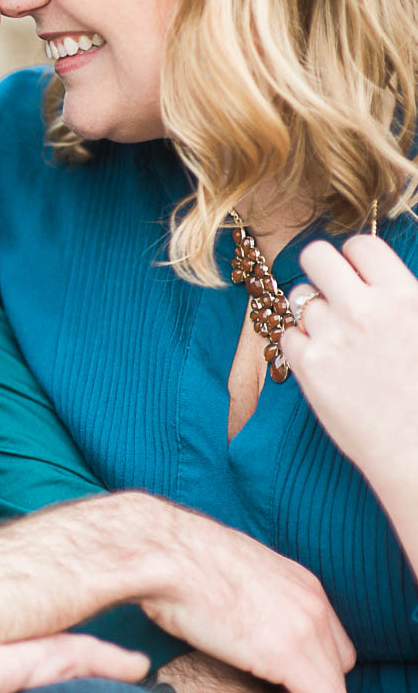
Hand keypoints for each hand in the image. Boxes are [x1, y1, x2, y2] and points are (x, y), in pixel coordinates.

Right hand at [130, 498, 355, 692]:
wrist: (163, 553)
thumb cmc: (177, 560)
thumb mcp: (230, 572)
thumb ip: (249, 594)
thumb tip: (234, 611)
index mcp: (299, 581)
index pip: (330, 636)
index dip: (313, 664)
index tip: (286, 681)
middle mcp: (313, 602)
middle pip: (339, 663)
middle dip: (316, 685)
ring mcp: (305, 628)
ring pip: (336, 687)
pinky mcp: (287, 655)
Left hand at [279, 235, 417, 478]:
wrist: (416, 448)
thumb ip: (404, 297)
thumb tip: (384, 279)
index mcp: (404, 296)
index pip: (360, 244)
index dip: (355, 257)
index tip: (357, 272)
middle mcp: (365, 310)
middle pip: (315, 256)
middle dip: (320, 269)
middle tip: (330, 290)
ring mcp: (332, 337)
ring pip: (300, 299)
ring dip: (313, 313)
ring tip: (337, 338)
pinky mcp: (308, 366)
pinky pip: (287, 334)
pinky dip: (300, 343)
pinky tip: (323, 360)